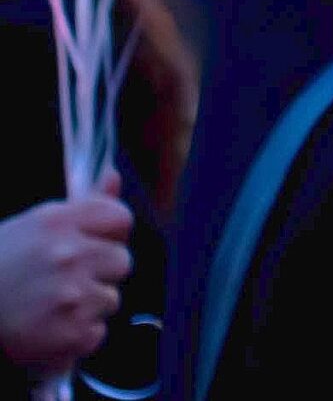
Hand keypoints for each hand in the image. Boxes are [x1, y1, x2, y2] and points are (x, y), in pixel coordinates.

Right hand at [0, 172, 133, 375]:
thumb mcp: (32, 226)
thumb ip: (80, 205)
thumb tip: (112, 175)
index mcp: (57, 223)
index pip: (120, 218)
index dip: (110, 234)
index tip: (93, 244)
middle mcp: (68, 256)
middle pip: (122, 261)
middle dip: (99, 272)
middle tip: (64, 281)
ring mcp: (71, 296)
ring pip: (110, 299)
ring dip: (87, 306)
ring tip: (50, 307)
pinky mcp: (70, 333)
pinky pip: (97, 333)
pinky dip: (76, 337)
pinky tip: (48, 329)